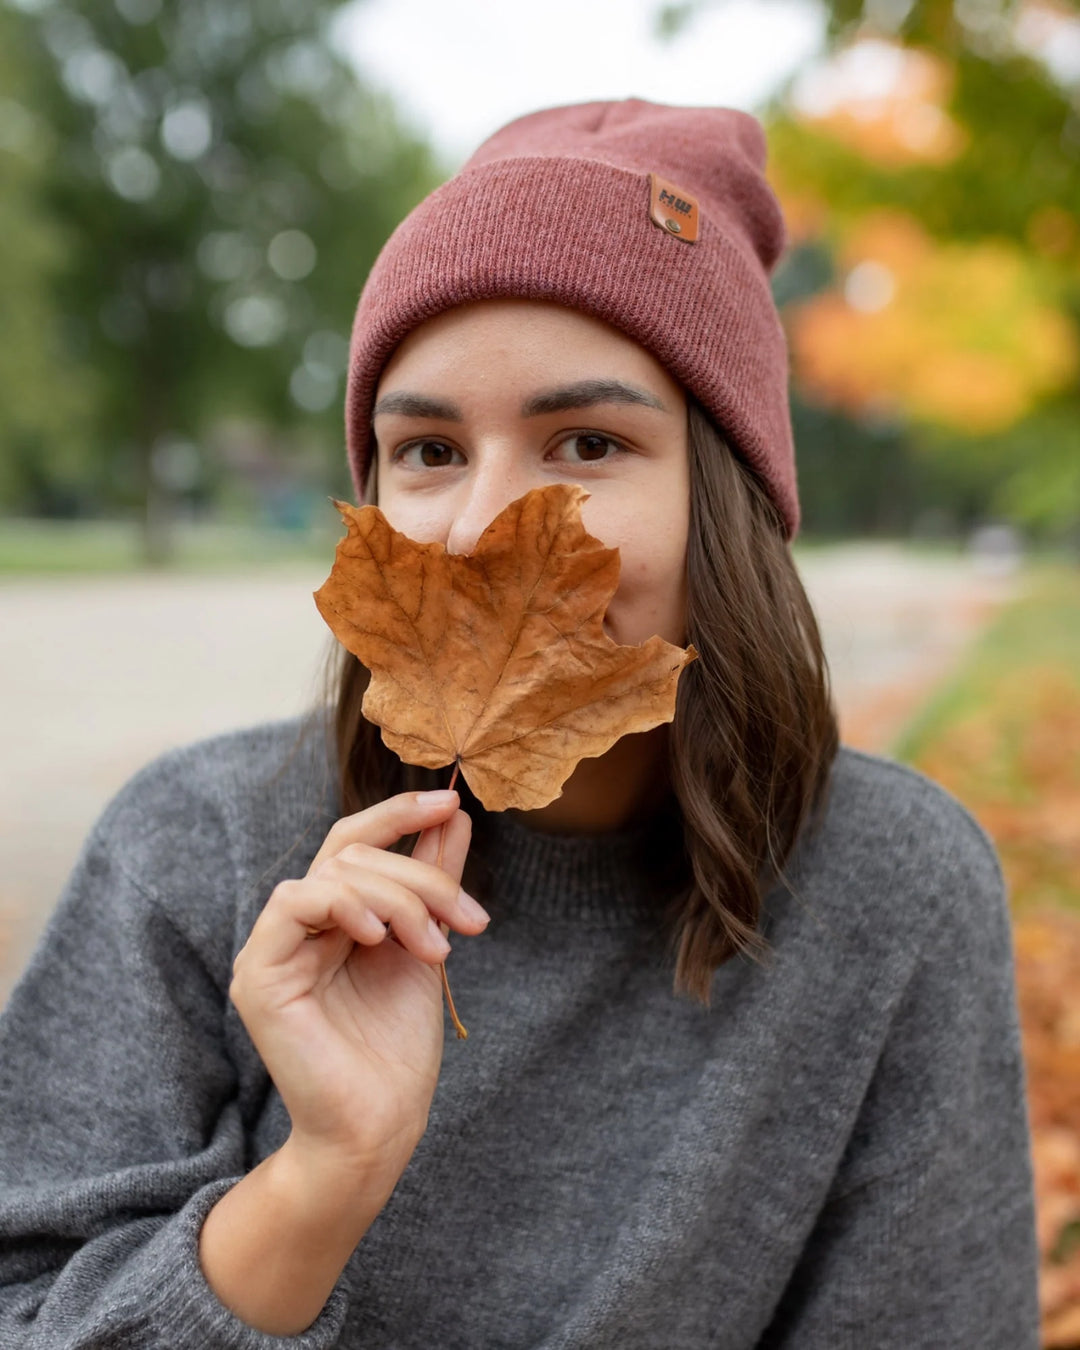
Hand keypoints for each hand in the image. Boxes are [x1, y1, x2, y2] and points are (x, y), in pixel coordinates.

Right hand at [229, 789, 486, 1174]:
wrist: (380, 1126)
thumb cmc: (397, 1048)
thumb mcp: (427, 945)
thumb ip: (433, 880)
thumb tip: (453, 814)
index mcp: (331, 918)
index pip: (354, 841)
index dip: (399, 812)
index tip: (450, 800)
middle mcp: (296, 926)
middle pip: (354, 852)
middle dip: (422, 877)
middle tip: (470, 921)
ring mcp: (272, 948)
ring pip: (335, 873)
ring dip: (401, 900)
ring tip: (437, 949)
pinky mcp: (258, 974)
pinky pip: (295, 903)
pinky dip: (346, 905)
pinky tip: (380, 938)